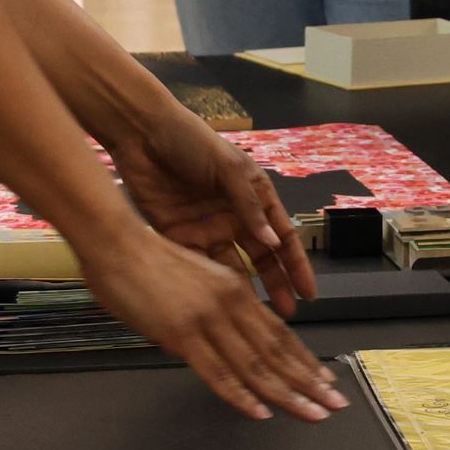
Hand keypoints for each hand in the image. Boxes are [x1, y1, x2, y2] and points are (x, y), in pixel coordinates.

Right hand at [69, 223, 346, 422]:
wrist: (117, 243)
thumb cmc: (147, 260)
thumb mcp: (195, 282)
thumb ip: (212, 312)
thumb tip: (220, 342)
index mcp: (235, 289)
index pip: (279, 332)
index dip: (305, 358)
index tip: (325, 378)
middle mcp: (231, 303)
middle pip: (278, 351)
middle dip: (310, 381)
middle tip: (336, 403)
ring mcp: (209, 319)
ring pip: (257, 364)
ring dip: (288, 393)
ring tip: (313, 413)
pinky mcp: (183, 334)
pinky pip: (217, 372)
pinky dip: (241, 395)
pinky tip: (261, 412)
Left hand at [106, 103, 318, 317]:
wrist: (142, 134)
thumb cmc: (193, 142)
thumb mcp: (229, 168)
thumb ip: (250, 206)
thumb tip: (274, 241)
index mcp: (254, 195)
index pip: (282, 235)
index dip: (296, 264)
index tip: (308, 292)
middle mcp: (234, 216)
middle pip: (260, 257)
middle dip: (275, 284)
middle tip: (286, 314)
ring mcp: (206, 227)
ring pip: (230, 266)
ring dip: (242, 290)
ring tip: (252, 315)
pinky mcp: (178, 235)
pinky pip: (196, 263)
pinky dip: (206, 281)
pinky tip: (216, 300)